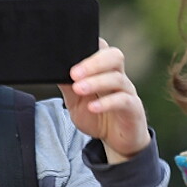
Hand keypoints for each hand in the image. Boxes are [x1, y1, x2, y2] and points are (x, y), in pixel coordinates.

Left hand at [60, 39, 150, 162]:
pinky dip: (106, 103)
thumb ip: (67, 86)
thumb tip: (53, 70)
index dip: (89, 44)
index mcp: (104, 70)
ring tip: (79, 89)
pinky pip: (123, 101)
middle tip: (74, 73)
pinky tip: (93, 107)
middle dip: (93, 62)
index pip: (101, 47)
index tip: (70, 51)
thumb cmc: (96, 116)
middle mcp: (118, 76)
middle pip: (114, 56)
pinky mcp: (133, 109)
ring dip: (96, 82)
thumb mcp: (75, 102)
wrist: (116, 141)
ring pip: (117, 78)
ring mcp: (127, 91)